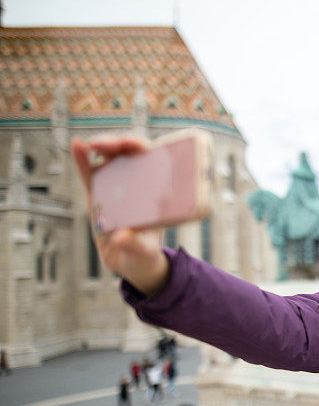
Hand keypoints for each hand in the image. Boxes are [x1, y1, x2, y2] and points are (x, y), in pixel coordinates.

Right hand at [71, 135, 169, 296]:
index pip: (152, 162)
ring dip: (101, 146)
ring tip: (90, 144)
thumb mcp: (144, 250)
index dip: (144, 149)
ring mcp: (116, 187)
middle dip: (119, 144)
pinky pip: (89, 174)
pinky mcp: (97, 195)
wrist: (131, 261)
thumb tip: (121, 237)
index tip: (138, 146)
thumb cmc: (144, 252)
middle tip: (108, 145)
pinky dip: (82, 160)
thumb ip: (134, 244)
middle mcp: (136, 184)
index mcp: (154, 193)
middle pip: (128, 155)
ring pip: (109, 159)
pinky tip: (76, 145)